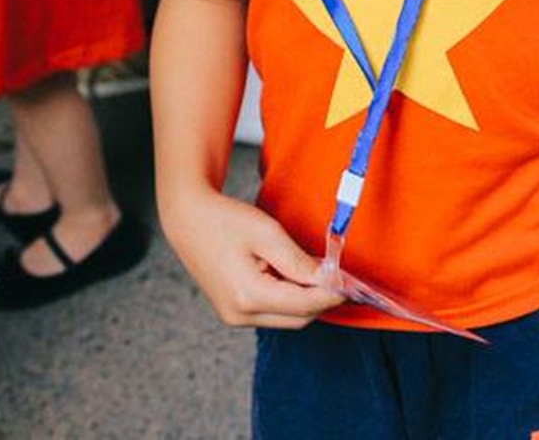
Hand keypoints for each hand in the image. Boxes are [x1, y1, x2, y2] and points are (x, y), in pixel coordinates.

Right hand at [162, 186, 344, 329]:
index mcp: (248, 296)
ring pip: (285, 318)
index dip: (331, 294)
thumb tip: (327, 279)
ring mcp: (234, 317)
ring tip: (313, 269)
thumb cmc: (225, 220)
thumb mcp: (267, 233)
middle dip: (320, 299)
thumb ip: (298, 261)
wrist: (188, 219)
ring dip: (304, 299)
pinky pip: (271, 311)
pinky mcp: (233, 311)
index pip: (304, 305)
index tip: (351, 283)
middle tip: (337, 275)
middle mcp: (240, 315)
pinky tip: (291, 272)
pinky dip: (287, 297)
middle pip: (297, 319)